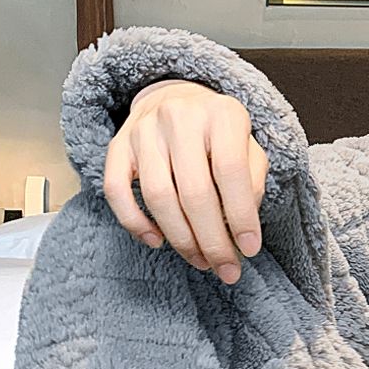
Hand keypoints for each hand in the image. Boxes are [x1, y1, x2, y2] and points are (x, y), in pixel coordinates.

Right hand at [103, 78, 267, 283]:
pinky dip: (134, 222)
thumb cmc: (220, 136)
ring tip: (200, 260)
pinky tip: (156, 241)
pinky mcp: (118, 145)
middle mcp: (180, 117)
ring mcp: (144, 130)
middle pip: (193, 191)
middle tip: (225, 269)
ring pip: (158, 196)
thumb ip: (253, 182)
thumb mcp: (250, 148)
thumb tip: (240, 227)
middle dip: (211, 240)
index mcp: (222, 115)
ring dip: (180, 238)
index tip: (249, 250)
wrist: (177, 100)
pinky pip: (116, 190)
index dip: (241, 216)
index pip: (231, 172)